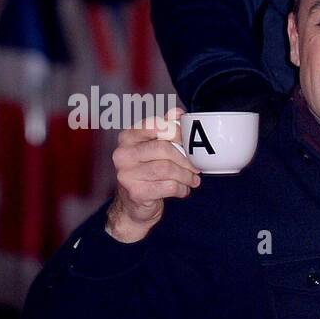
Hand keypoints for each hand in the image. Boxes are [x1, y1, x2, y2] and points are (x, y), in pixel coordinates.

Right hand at [107, 108, 199, 242]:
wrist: (134, 206)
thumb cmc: (147, 172)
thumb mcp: (153, 148)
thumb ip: (165, 129)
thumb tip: (179, 112)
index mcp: (127, 137)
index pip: (155, 125)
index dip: (177, 132)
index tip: (190, 142)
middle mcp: (123, 154)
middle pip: (163, 148)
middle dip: (185, 159)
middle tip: (196, 167)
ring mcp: (126, 174)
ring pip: (166, 169)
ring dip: (186, 175)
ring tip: (193, 180)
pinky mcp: (135, 192)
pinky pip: (167, 187)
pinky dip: (181, 189)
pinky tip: (183, 190)